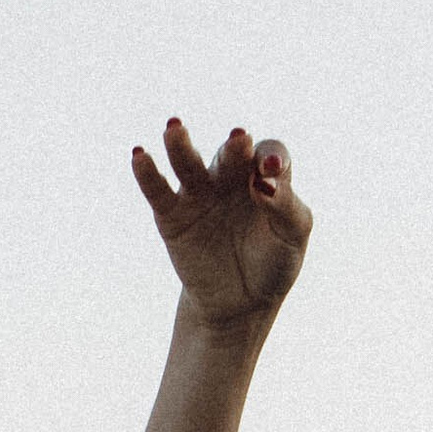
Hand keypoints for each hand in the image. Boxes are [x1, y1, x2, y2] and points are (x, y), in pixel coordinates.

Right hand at [130, 119, 311, 326]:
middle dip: (234, 148)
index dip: (271, 157)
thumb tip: (264, 183)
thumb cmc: (273, 262)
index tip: (272, 169)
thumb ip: (286, 207)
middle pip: (229, 153)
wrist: (241, 303)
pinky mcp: (171, 215)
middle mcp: (229, 177)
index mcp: (263, 175)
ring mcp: (198, 194)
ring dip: (181, 146)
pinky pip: (158, 191)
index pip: (268, 153)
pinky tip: (139, 155)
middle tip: (239, 139)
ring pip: (188, 164)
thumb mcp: (292, 237)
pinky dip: (147, 174)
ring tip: (174, 128)